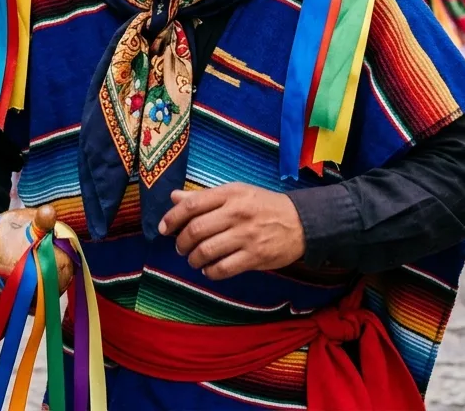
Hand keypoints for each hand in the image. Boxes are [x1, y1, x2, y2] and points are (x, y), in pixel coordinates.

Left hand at [158, 183, 305, 280]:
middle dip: (182, 242)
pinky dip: (210, 272)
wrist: (301, 221)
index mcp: (231, 193)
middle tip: (181, 247)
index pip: (193, 204)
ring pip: (207, 251)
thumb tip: (175, 197)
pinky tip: (209, 270)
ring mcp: (246, 235)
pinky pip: (223, 268)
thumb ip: (205, 197)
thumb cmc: (263, 205)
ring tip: (194, 260)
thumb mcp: (236, 193)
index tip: (163, 228)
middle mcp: (237, 213)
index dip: (172, 217)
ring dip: (194, 259)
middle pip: (196, 229)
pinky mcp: (255, 256)